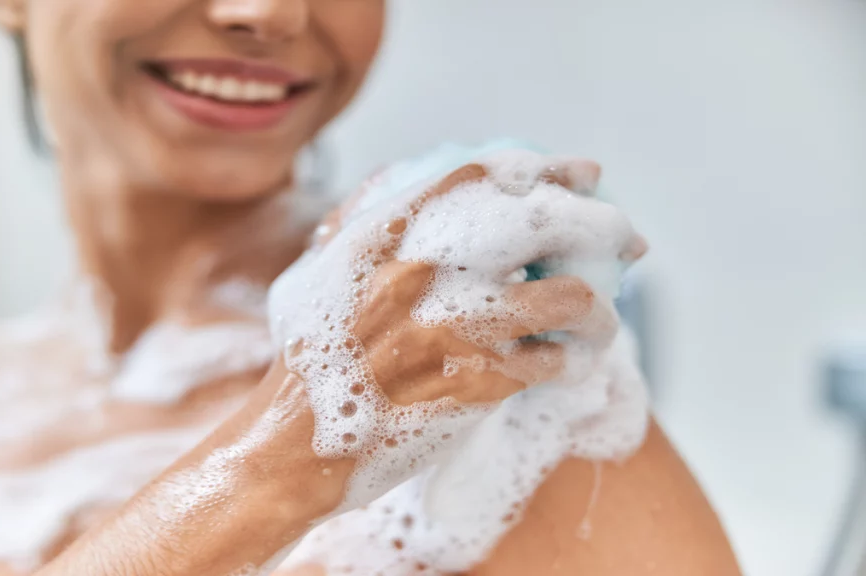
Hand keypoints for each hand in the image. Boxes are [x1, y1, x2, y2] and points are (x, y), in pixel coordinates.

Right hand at [268, 152, 644, 502]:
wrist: (292, 447)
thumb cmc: (308, 363)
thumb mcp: (319, 276)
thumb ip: (368, 230)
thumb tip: (423, 197)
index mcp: (382, 236)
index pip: (480, 177)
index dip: (546, 168)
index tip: (584, 173)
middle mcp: (421, 272)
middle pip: (542, 221)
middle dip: (601, 224)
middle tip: (624, 240)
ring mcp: (450, 329)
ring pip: (566, 295)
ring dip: (598, 306)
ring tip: (599, 318)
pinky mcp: (473, 386)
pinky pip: (552, 360)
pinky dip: (570, 359)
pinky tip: (566, 363)